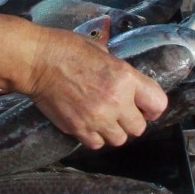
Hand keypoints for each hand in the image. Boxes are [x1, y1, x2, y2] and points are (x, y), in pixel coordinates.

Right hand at [25, 31, 168, 147]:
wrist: (37, 61)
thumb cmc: (67, 49)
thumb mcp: (103, 51)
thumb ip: (119, 71)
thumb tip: (126, 83)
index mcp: (125, 78)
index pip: (158, 104)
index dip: (153, 107)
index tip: (146, 107)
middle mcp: (115, 101)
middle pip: (139, 128)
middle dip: (132, 121)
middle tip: (122, 112)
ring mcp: (96, 118)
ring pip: (119, 140)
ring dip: (114, 131)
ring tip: (104, 119)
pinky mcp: (78, 128)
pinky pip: (97, 144)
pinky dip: (95, 137)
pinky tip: (89, 123)